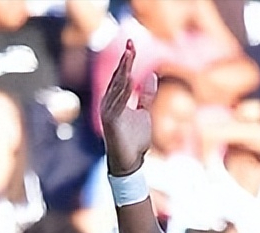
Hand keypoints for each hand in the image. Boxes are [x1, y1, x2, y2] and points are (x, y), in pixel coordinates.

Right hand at [101, 40, 154, 176]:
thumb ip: (145, 95)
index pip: (121, 76)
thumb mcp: (143, 113)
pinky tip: (129, 77)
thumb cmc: (135, 139)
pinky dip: (123, 90)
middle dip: (124, 61)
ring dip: (123, 70)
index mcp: (115, 100)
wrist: (130, 162)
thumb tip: (151, 75)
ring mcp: (108, 112)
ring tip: (130, 54)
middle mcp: (109, 103)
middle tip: (131, 43)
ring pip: (117, 87)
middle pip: (117, 77)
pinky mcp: (111, 122)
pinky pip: (118, 102)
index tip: (132, 44)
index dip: (127, 60)